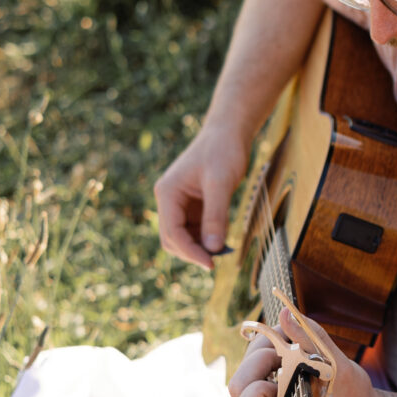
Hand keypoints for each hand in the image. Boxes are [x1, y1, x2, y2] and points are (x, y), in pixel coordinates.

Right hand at [153, 125, 248, 268]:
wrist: (228, 133)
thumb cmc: (223, 151)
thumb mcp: (221, 183)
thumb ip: (216, 216)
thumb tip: (214, 248)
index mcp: (167, 193)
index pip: (172, 233)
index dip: (190, 252)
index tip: (211, 263)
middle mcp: (169, 200)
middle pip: (173, 239)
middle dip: (193, 252)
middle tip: (217, 261)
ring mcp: (180, 204)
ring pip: (184, 237)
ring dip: (201, 247)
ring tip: (224, 251)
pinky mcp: (193, 205)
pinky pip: (196, 229)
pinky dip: (207, 238)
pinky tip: (223, 240)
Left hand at [227, 307, 376, 396]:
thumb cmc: (352, 394)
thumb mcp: (336, 364)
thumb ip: (309, 338)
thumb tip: (285, 313)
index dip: (259, 382)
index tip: (286, 365)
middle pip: (238, 389)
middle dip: (258, 357)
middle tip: (285, 345)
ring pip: (243, 381)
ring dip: (262, 356)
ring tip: (290, 347)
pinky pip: (252, 381)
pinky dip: (266, 363)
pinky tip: (288, 358)